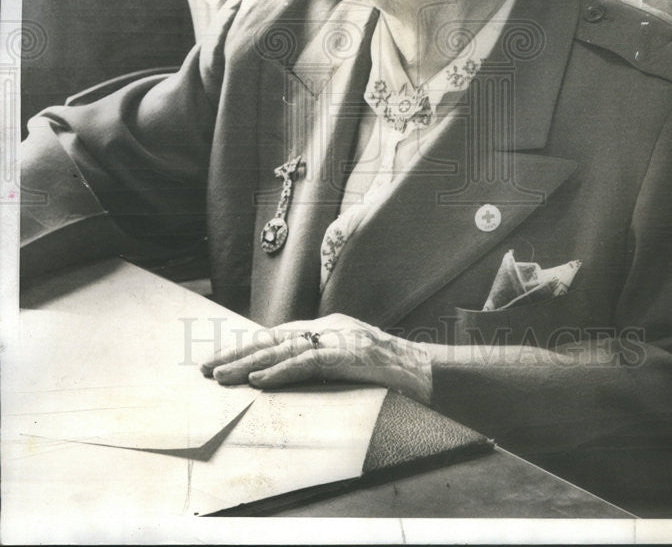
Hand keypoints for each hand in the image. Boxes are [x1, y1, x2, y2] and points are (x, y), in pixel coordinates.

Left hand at [200, 312, 432, 403]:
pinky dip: (280, 371)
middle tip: (206, 367)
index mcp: (329, 330)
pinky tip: (258, 380)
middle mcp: (329, 328)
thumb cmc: (391, 374)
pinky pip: (307, 362)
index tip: (220, 360)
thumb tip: (289, 376)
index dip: (248, 347)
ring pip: (284, 348)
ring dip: (249, 363)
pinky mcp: (348, 355)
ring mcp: (339, 339)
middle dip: (238, 352)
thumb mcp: (350, 363)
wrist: (427, 372)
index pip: (279, 335)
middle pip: (274, 338)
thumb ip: (323, 364)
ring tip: (221, 375)